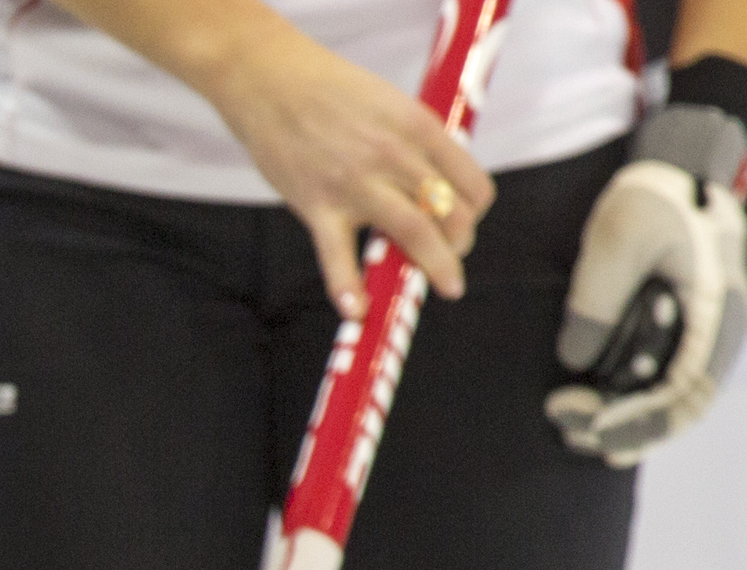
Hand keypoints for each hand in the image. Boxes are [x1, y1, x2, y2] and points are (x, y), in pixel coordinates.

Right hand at [193, 19, 494, 311]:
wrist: (271, 83)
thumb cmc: (330, 93)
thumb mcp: (391, 104)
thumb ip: (415, 142)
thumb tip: (434, 184)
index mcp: (418, 126)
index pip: (470, 182)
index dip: (476, 211)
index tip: (466, 223)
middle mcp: (394, 155)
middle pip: (449, 213)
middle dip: (459, 245)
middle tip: (451, 262)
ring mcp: (356, 183)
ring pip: (413, 232)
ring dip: (435, 267)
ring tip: (441, 288)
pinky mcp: (318, 205)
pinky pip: (338, 254)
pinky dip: (348, 286)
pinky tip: (357, 310)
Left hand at [545, 106, 746, 464]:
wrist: (674, 171)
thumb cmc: (649, 199)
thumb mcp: (614, 240)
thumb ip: (595, 301)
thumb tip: (575, 364)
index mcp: (715, 305)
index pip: (684, 387)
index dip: (636, 418)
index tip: (587, 423)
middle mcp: (723, 326)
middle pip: (684, 405)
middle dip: (625, 428)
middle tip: (566, 427)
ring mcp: (711, 332)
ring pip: (678, 401)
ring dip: (627, 423)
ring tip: (570, 426)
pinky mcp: (692, 332)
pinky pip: (671, 384)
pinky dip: (635, 407)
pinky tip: (595, 417)